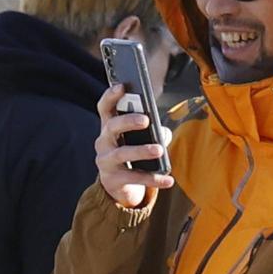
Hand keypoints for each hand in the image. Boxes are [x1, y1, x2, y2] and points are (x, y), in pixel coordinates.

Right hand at [95, 84, 173, 208]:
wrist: (120, 187)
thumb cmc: (132, 156)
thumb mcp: (141, 141)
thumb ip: (154, 133)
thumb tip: (163, 134)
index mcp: (109, 127)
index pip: (105, 107)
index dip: (111, 96)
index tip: (122, 86)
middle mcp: (103, 142)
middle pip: (111, 127)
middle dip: (128, 121)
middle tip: (146, 120)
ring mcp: (106, 161)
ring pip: (122, 153)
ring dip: (141, 150)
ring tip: (159, 150)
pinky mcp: (113, 179)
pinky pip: (134, 178)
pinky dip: (153, 178)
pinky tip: (169, 179)